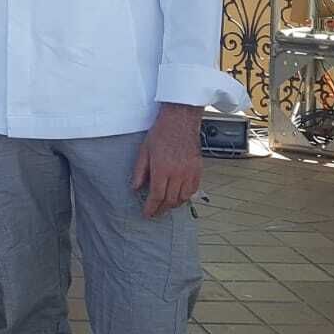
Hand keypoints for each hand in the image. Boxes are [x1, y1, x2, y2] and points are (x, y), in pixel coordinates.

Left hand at [131, 103, 201, 218]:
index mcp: (162, 169)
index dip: (151, 208)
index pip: (157, 196)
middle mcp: (177, 173)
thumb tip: (135, 187)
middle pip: (170, 200)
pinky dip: (187, 196)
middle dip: (162, 209)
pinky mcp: (198, 169)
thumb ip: (139, 171)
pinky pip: (194, 189)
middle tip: (155, 212)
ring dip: (174, 205)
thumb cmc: (162, 132)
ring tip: (166, 206)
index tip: (147, 213)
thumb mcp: (144, 150)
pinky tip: (180, 196)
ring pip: (183, 197)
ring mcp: (190, 172)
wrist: (181, 120)